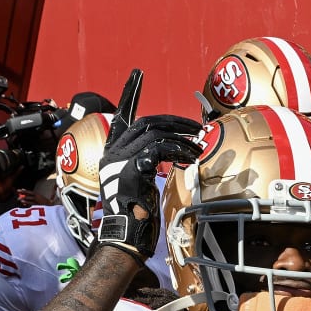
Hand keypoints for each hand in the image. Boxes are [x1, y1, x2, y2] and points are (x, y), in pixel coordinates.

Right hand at [98, 69, 202, 255]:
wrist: (125, 236)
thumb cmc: (136, 215)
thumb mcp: (141, 183)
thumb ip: (148, 163)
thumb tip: (172, 151)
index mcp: (113, 154)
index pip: (122, 116)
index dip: (130, 94)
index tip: (137, 74)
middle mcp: (112, 153)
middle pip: (146, 122)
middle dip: (175, 121)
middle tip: (195, 126)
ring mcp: (119, 161)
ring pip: (154, 132)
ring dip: (182, 137)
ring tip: (198, 146)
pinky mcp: (131, 170)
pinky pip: (159, 149)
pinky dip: (178, 150)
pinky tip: (190, 157)